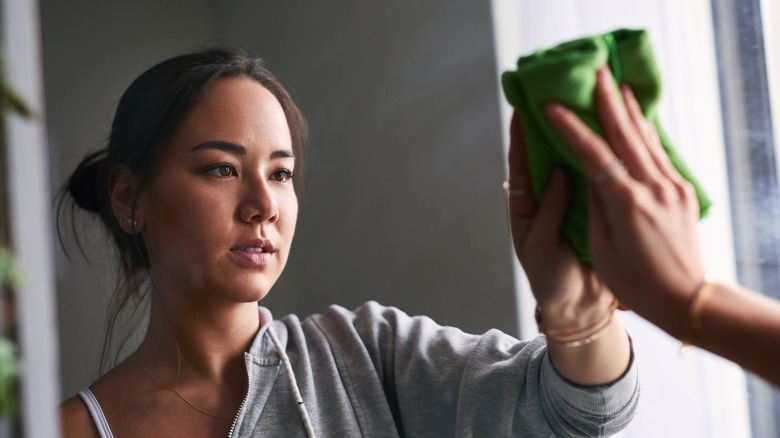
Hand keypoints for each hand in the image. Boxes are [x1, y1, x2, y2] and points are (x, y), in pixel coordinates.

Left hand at [507, 113, 614, 330]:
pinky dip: (604, 159)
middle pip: (548, 154)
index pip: (521, 163)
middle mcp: (550, 197)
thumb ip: (550, 209)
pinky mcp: (596, 209)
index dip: (520, 135)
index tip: (522, 105)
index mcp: (527, 206)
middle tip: (560, 92)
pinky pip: (598, 178)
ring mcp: (574, 201)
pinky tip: (615, 138)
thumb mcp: (542, 245)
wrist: (581, 308)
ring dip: (581, 136)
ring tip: (589, 105)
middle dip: (552, 126)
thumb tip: (557, 170)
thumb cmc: (551, 279)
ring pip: (576, 162)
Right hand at [544, 66, 705, 334]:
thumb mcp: (601, 247)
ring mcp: (671, 187)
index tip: (551, 106)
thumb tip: (587, 174)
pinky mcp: (682, 192)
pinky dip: (646, 131)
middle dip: (605, 101)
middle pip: (624, 133)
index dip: (570, 127)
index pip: (592, 153)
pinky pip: (659, 152)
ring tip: (616, 85)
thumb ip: (594, 205)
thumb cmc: (635, 283)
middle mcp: (651, 187)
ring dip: (628, 109)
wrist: (685, 299)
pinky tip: (640, 119)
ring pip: (645, 137)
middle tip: (592, 73)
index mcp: (625, 202)